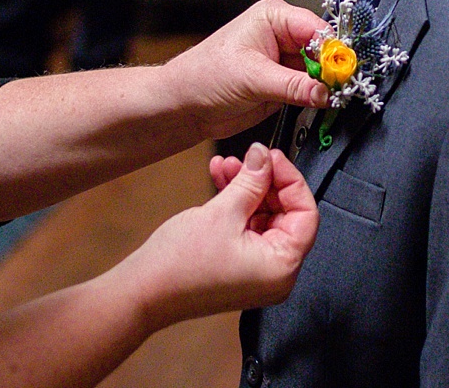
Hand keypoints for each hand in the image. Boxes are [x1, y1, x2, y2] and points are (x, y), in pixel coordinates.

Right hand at [111, 143, 318, 327]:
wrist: (143, 292)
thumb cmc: (179, 267)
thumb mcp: (223, 212)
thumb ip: (251, 180)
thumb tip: (265, 157)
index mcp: (282, 267)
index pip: (305, 213)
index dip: (290, 180)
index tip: (273, 157)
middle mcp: (276, 274)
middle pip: (285, 214)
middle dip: (264, 182)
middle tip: (249, 159)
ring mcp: (257, 272)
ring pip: (263, 218)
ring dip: (246, 189)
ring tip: (227, 165)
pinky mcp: (239, 267)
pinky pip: (247, 229)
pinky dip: (237, 205)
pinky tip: (221, 181)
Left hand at [163, 0, 330, 139]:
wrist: (185, 105)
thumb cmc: (203, 76)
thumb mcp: (252, 79)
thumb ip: (294, 86)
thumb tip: (327, 92)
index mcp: (274, 17)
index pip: (318, 29)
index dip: (334, 51)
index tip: (345, 72)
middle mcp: (283, 35)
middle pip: (324, 50)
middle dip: (334, 70)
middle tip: (343, 89)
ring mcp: (285, 61)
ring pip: (321, 71)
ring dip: (328, 86)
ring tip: (336, 98)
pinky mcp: (285, 83)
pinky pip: (312, 89)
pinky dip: (319, 98)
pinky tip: (324, 104)